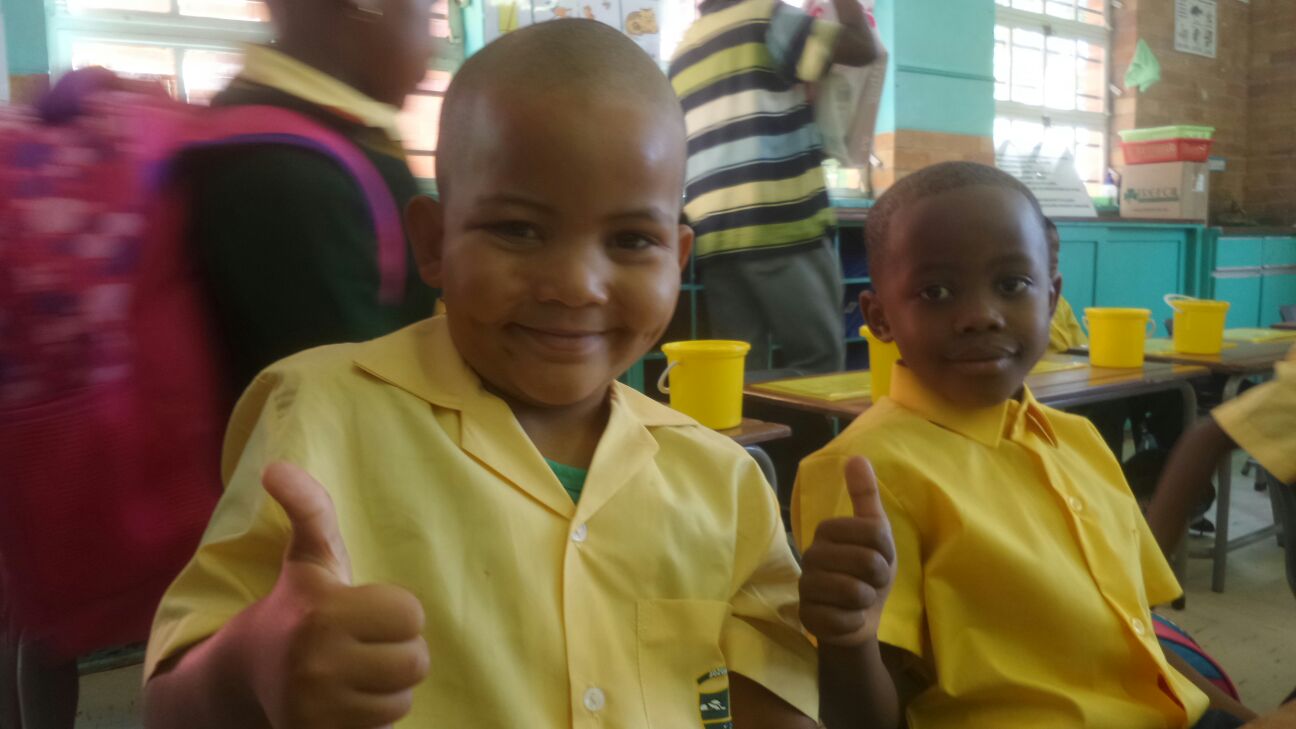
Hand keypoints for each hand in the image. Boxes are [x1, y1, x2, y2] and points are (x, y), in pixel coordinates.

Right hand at [251, 463, 428, 728]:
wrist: (244, 674)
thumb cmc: (296, 606)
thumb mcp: (308, 556)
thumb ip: (308, 507)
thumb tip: (275, 466)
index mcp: (322, 612)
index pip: (412, 616)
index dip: (396, 612)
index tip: (365, 611)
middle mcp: (317, 664)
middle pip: (415, 661)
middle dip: (397, 651)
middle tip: (364, 644)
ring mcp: (316, 709)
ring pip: (402, 700)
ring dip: (387, 687)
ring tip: (355, 672)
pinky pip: (383, 728)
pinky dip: (371, 717)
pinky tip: (346, 701)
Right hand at [798, 457, 896, 646]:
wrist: (858, 617)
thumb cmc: (868, 571)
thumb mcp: (876, 533)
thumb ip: (866, 496)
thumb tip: (856, 457)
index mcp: (826, 531)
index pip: (872, 533)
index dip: (885, 550)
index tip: (879, 557)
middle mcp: (810, 555)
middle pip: (865, 562)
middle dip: (878, 578)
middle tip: (870, 581)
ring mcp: (805, 587)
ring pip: (854, 592)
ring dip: (866, 600)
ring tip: (859, 599)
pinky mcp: (807, 617)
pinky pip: (843, 619)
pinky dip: (854, 621)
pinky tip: (847, 617)